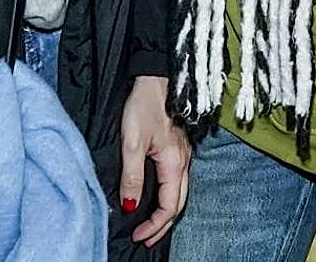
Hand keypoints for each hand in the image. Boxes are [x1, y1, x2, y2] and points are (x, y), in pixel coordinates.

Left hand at [118, 75, 189, 246]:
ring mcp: (184, 154)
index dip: (154, 226)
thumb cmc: (145, 105)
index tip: (137, 236)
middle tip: (145, 239)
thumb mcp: (132, 142)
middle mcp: (184, 162)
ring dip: (167, 212)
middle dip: (163, 225)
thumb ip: (132, 176)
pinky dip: (169, 196)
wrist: (156, 76)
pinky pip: (178, 180)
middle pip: (178, 204)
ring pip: (180, 192)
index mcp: (174, 164)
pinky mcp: (178, 147)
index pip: (169, 207)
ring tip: (151, 224)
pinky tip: (158, 196)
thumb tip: (131, 207)